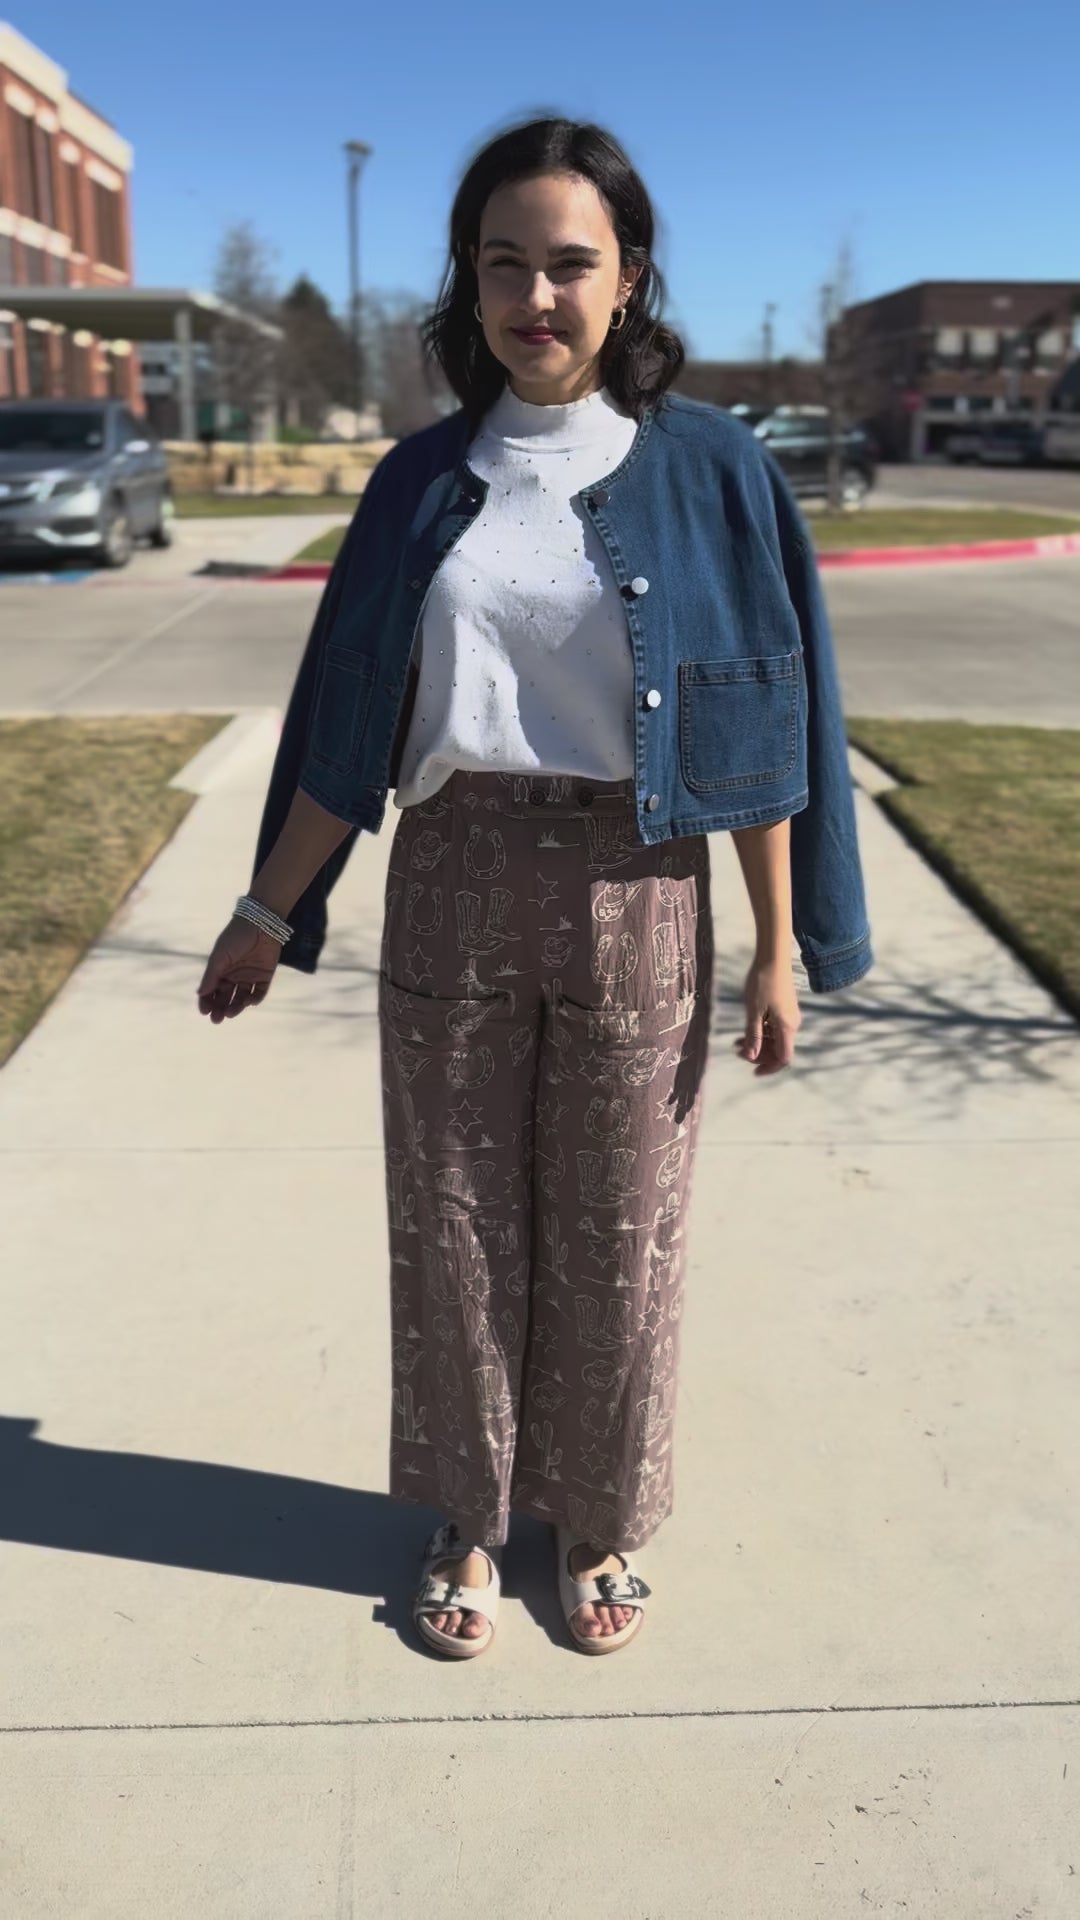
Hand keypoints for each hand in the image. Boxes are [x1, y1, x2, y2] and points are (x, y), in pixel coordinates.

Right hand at [196, 915, 281, 1022]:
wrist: (260, 924)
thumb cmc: (235, 938)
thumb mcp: (219, 956)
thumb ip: (211, 976)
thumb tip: (200, 994)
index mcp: (221, 971)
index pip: (212, 990)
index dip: (207, 1002)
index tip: (205, 1012)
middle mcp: (234, 976)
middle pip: (226, 997)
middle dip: (220, 1008)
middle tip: (217, 1018)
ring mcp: (250, 977)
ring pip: (242, 997)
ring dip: (236, 1006)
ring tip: (231, 1012)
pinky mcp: (265, 976)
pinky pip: (260, 992)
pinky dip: (255, 999)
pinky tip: (249, 1001)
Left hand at [734, 957, 800, 1075]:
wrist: (773, 958)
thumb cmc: (763, 983)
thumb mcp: (754, 1012)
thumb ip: (753, 1035)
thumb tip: (751, 1057)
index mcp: (787, 1027)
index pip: (784, 1058)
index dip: (770, 1067)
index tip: (753, 1071)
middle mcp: (791, 1025)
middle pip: (778, 1050)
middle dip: (759, 1054)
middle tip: (738, 1050)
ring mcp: (788, 1016)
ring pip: (775, 1039)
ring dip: (758, 1043)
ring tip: (737, 1041)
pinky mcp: (784, 1009)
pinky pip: (774, 1028)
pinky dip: (761, 1032)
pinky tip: (745, 1030)